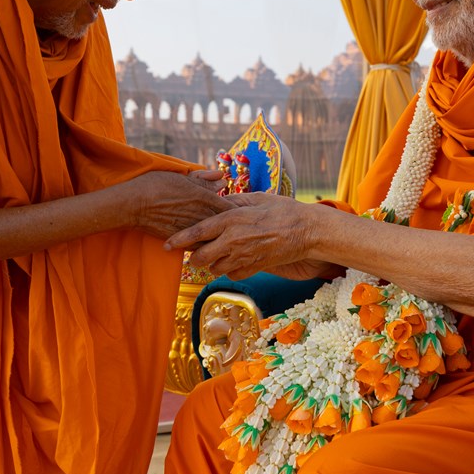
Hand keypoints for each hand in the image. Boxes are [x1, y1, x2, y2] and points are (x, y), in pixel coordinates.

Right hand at [126, 170, 232, 238]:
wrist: (134, 204)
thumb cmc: (156, 185)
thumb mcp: (181, 177)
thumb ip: (204, 179)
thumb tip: (222, 179)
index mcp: (204, 197)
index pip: (231, 208)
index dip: (238, 211)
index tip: (242, 212)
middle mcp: (201, 215)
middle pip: (226, 225)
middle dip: (232, 225)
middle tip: (238, 226)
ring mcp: (192, 229)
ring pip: (214, 237)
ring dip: (220, 236)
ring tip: (224, 237)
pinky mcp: (181, 240)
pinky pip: (200, 246)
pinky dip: (205, 245)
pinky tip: (206, 243)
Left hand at [164, 193, 335, 279]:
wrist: (306, 231)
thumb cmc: (283, 210)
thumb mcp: (256, 198)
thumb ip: (233, 202)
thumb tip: (218, 203)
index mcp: (230, 219)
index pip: (196, 232)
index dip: (178, 240)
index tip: (166, 245)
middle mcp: (233, 240)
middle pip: (201, 257)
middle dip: (195, 255)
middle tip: (197, 250)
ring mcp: (243, 257)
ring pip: (215, 268)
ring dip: (213, 263)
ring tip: (219, 253)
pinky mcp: (254, 268)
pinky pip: (232, 274)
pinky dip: (230, 269)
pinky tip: (236, 259)